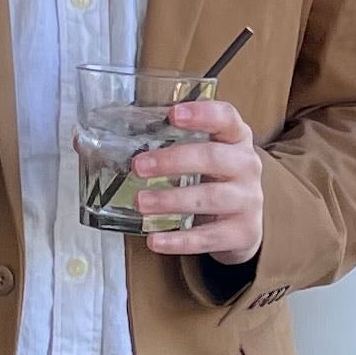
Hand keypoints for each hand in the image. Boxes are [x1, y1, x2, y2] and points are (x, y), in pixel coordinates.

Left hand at [134, 97, 264, 262]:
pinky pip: (208, 237)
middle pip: (213, 158)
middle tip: (138, 166)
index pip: (226, 118)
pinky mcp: (243, 232)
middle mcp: (247, 166)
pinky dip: (179, 240)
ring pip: (210, 198)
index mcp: (236, 139)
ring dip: (171, 200)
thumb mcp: (204, 156)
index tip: (173, 114)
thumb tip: (107, 142)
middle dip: (173, 161)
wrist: (243, 225)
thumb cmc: (214, 181)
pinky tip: (155, 240)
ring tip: (141, 202)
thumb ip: (174, 145)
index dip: (202, 114)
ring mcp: (248, 200)